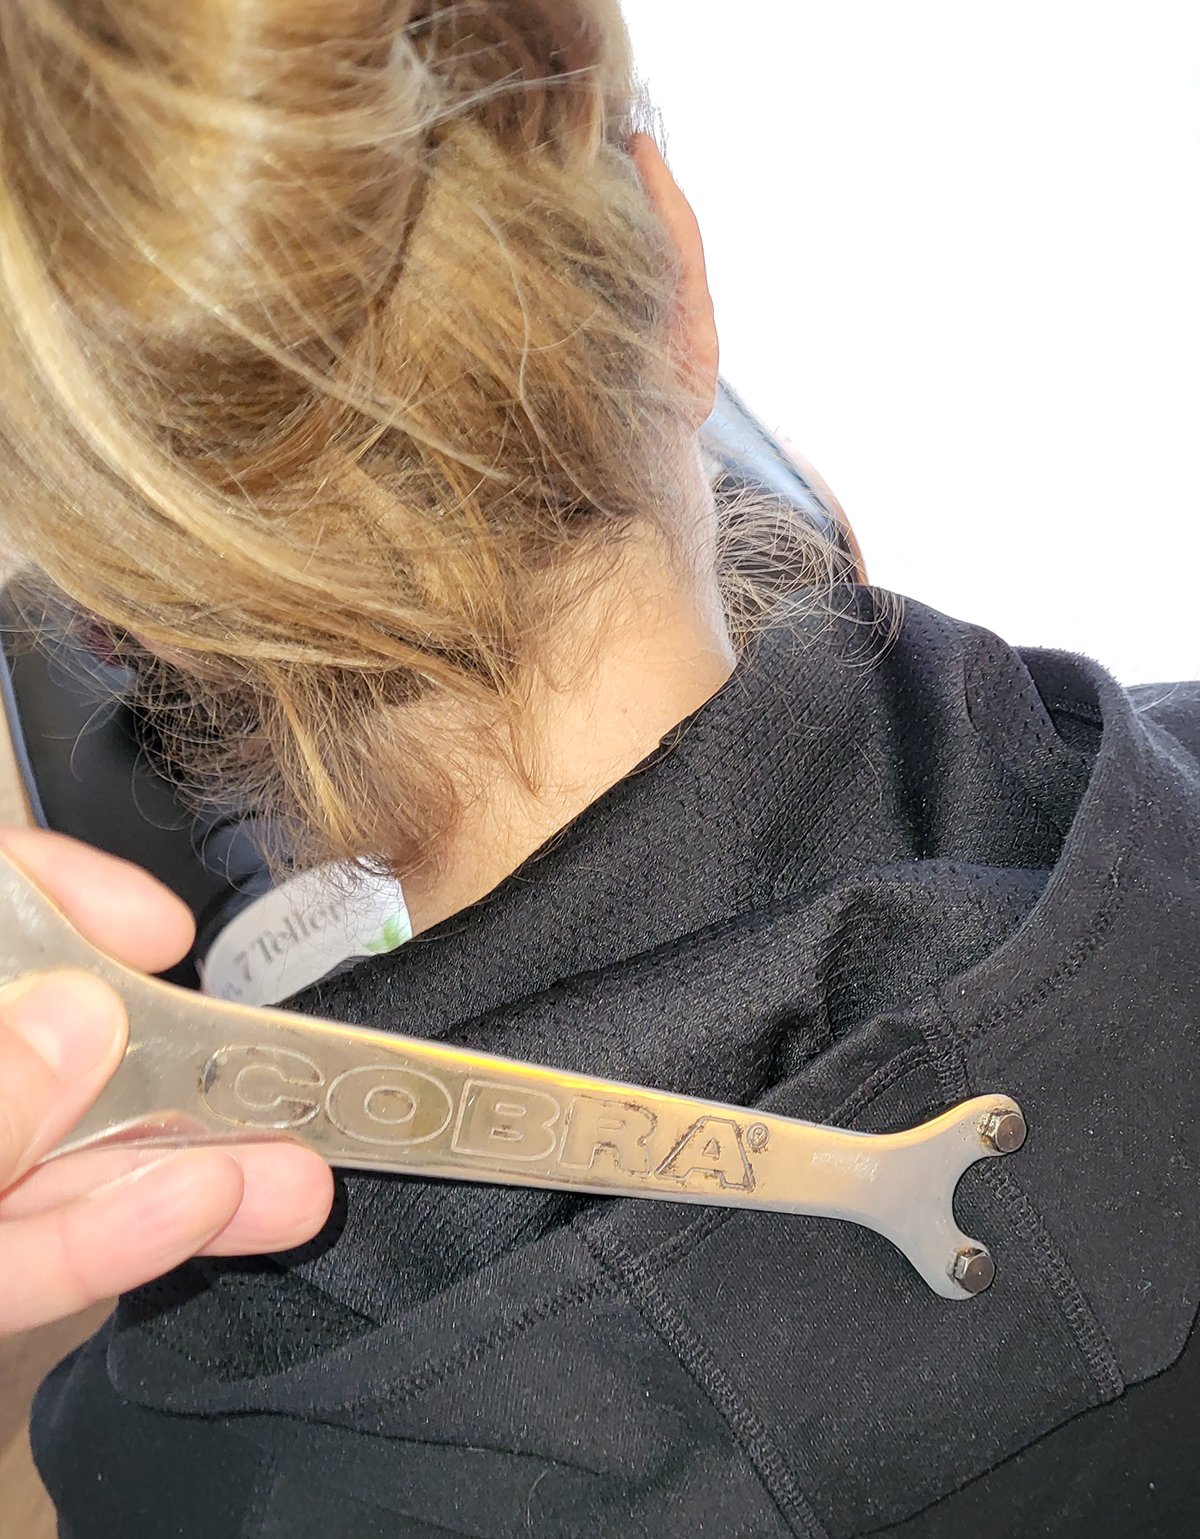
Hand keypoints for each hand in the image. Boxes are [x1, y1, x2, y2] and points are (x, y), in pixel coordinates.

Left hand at [0, 828, 333, 1334]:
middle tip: (281, 1061)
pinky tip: (209, 1212)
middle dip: (174, 1057)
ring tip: (297, 1169)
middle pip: (52, 1047)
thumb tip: (77, 1025)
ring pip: (57, 1163)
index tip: (158, 927)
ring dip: (184, 1166)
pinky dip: (113, 1240)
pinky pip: (23, 1259)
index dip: (70, 898)